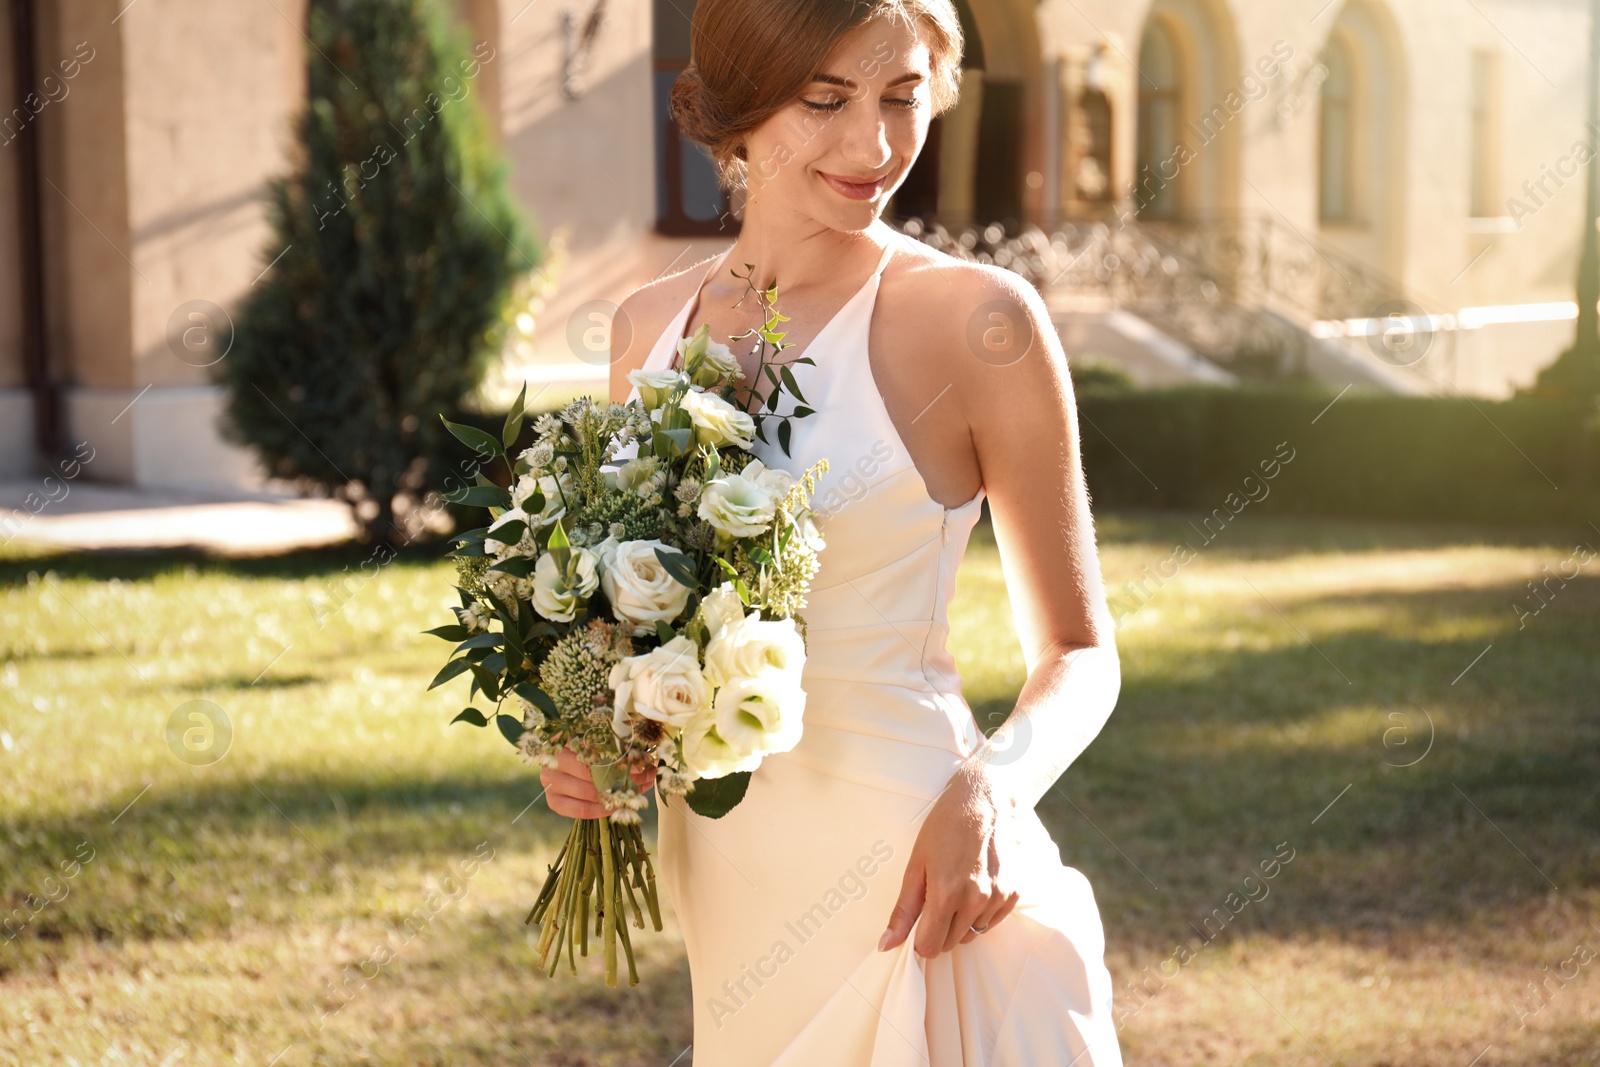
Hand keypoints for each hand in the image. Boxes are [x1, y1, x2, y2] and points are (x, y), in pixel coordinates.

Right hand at [538, 745, 656, 819]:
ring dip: (616, 794)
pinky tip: (618, 807)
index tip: (642, 759)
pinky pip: (581, 809)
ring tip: (637, 793)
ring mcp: (550, 780)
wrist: (568, 765)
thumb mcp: (600, 738)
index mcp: (563, 736)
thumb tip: (646, 755)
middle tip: (647, 777)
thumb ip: (615, 741)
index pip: (594, 745)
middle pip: (592, 769)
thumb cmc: (589, 747)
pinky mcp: (553, 800)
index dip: (620, 754)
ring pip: (588, 791)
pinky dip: (602, 810)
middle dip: (623, 775)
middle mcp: (553, 757)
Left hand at [878, 762, 1025, 956]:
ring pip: (972, 934)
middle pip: (950, 943)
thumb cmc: (945, 827)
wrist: (985, 799)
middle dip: (939, 928)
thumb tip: (887, 945)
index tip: (919, 922)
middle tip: (937, 897)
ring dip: (961, 921)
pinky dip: (981, 913)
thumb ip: (903, 910)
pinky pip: (992, 922)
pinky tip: (976, 885)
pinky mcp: (1014, 894)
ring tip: (958, 886)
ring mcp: (998, 899)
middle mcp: (976, 901)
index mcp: (946, 895)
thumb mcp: (916, 865)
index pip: (929, 947)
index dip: (920, 938)